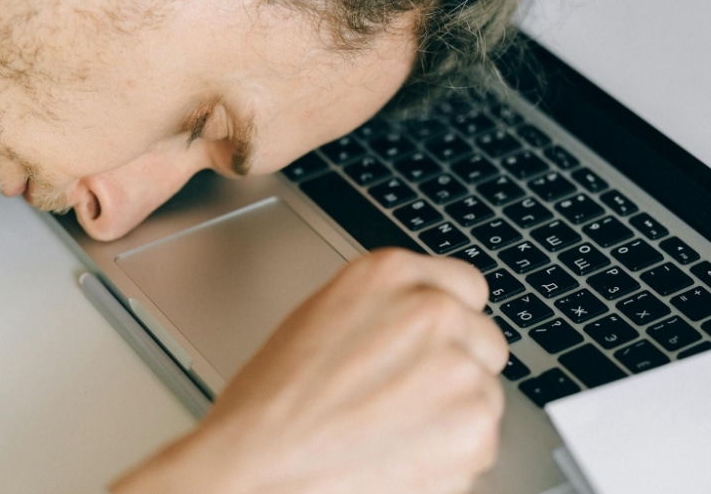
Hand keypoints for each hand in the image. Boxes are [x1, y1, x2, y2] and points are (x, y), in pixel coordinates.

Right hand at [111, 248, 507, 493]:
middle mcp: (432, 311)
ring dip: (455, 409)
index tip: (442, 339)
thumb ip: (385, 305)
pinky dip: (454, 451)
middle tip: (410, 393)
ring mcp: (457, 368)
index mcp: (389, 273)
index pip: (465, 284)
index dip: (453, 316)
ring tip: (394, 427)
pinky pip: (482, 436)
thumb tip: (424, 315)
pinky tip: (401, 452)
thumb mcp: (324, 316)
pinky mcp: (474, 430)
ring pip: (485, 389)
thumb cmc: (271, 401)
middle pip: (482, 336)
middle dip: (456, 363)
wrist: (255, 467)